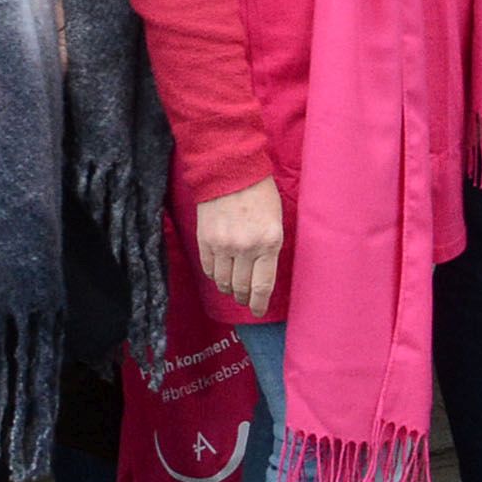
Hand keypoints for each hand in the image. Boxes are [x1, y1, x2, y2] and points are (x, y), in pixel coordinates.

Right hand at [196, 177, 284, 312]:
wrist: (231, 170)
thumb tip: (262, 274)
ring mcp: (223, 245)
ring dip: (228, 288)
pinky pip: (208, 269)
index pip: (262, 286)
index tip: (257, 312)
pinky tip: (219, 273)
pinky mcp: (205, 240)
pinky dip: (214, 275)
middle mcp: (245, 247)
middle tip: (246, 300)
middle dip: (244, 298)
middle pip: (241, 287)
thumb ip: (270, 249)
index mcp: (269, 242)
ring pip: (223, 281)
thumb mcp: (276, 221)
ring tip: (233, 287)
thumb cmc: (260, 193)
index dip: (259, 304)